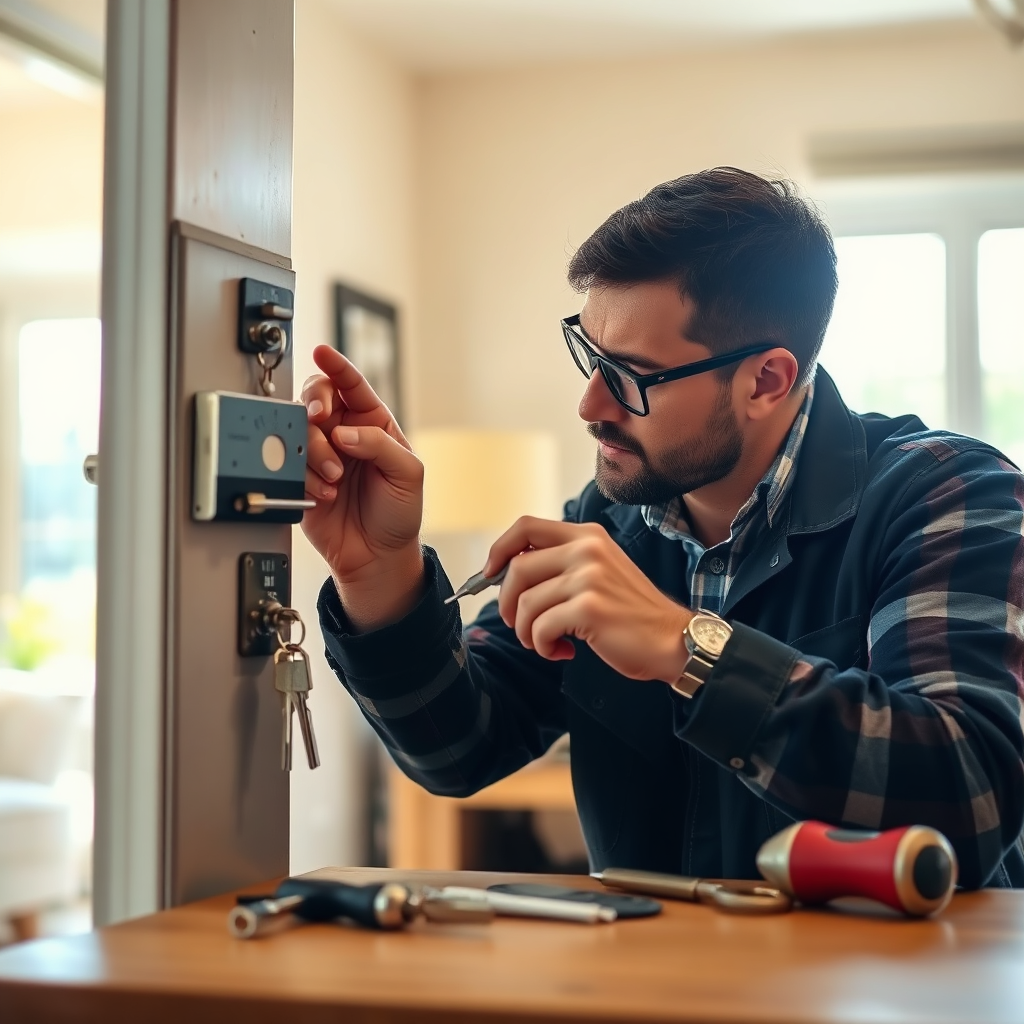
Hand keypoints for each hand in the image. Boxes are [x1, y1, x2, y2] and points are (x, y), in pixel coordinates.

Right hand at [300, 345, 423, 627]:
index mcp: (373, 424)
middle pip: (316, 398)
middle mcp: (345, 434)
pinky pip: (290, 464)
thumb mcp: (408, 474)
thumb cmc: (398, 514)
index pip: (352, 385)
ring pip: (300, 430)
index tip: (323, 352)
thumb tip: (346, 431)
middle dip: (315, 402)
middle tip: (321, 419)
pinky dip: (306, 477)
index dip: (337, 366)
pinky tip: (325, 494)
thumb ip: (380, 445)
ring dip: (315, 450)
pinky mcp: (301, 480)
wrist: (378, 556)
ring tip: (335, 478)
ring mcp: (321, 455)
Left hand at [484, 518, 693, 681]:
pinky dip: (543, 646)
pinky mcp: (589, 608)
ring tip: (546, 643)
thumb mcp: (599, 572)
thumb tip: (508, 573)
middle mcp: (587, 549)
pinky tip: (562, 651)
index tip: (489, 574)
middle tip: (518, 625)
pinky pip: (540, 628)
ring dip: (527, 631)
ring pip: (525, 603)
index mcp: (587, 535)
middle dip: (507, 602)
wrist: (672, 640)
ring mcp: (588, 577)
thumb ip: (562, 564)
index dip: (499, 550)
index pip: (526, 526)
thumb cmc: (631, 613)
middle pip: (517, 568)